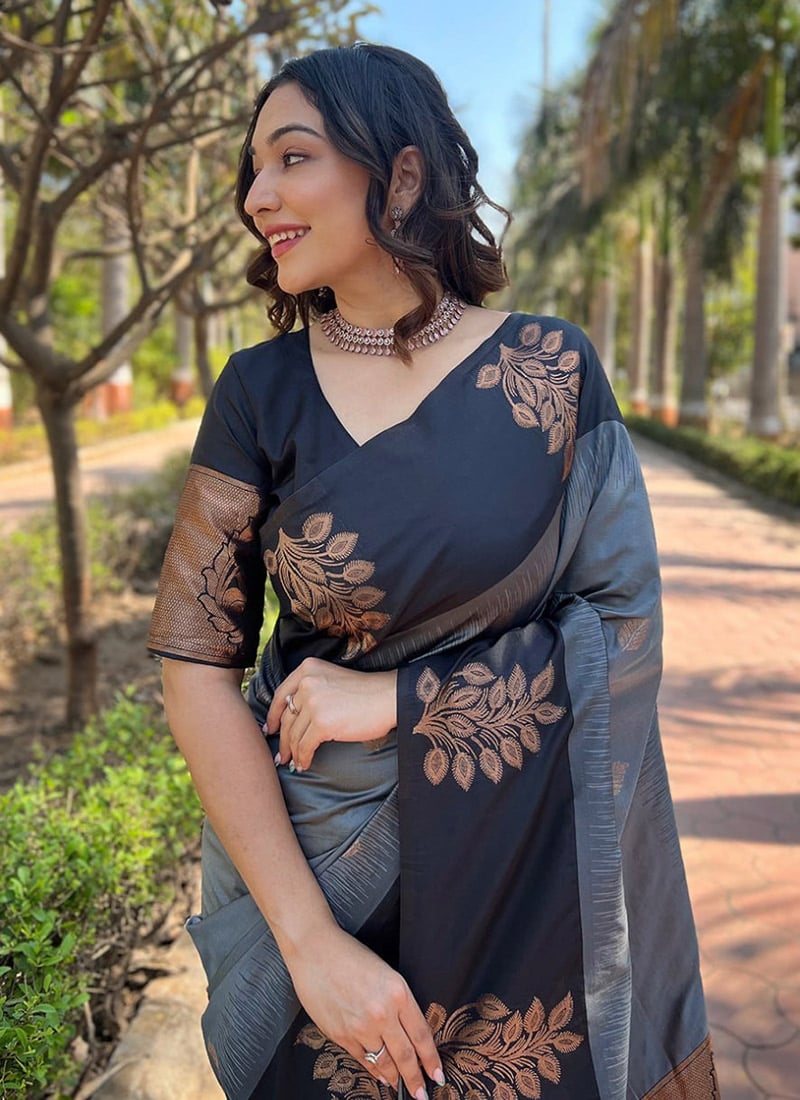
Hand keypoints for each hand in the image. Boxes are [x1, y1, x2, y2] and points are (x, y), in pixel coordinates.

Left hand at [265, 657, 396, 771]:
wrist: (388, 697)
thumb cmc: (365, 692)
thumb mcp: (331, 679)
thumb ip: (311, 690)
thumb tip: (292, 718)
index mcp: (308, 669)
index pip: (281, 695)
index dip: (272, 716)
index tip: (269, 730)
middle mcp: (307, 683)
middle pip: (286, 718)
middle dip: (282, 740)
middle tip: (281, 755)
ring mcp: (314, 703)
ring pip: (294, 734)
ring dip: (292, 752)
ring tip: (294, 763)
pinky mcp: (322, 723)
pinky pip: (305, 746)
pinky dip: (304, 757)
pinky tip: (305, 763)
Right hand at [287, 922, 443, 1097]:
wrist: (314, 950)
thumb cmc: (349, 956)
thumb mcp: (386, 973)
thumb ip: (398, 1003)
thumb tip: (409, 1033)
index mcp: (398, 992)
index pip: (421, 1035)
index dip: (431, 1059)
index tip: (437, 1074)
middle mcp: (382, 1013)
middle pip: (405, 1056)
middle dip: (416, 1080)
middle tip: (423, 1094)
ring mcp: (360, 1027)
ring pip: (384, 1063)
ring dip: (394, 1077)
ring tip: (401, 1085)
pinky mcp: (340, 1035)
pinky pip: (362, 1060)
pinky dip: (373, 1070)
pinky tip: (380, 1075)